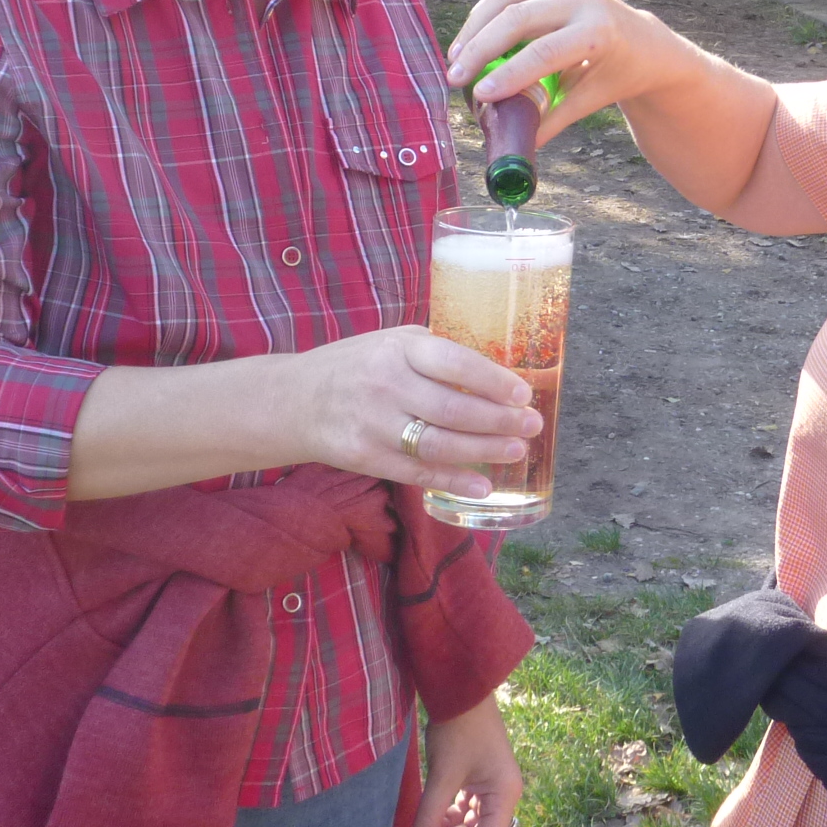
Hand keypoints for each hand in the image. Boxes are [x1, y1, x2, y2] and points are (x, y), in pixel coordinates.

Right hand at [290, 325, 541, 502]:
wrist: (294, 399)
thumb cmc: (355, 366)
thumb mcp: (391, 342)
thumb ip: (434, 354)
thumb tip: (493, 374)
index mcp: (399, 348)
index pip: (455, 363)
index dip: (494, 381)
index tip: (523, 393)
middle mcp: (386, 383)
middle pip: (454, 408)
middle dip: (500, 420)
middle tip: (532, 425)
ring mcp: (374, 423)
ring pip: (439, 443)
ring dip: (484, 450)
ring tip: (516, 450)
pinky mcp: (365, 457)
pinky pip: (418, 472)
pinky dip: (454, 481)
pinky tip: (483, 485)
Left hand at [409, 694, 521, 826]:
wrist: (460, 692)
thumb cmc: (458, 730)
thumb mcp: (443, 775)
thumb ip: (430, 815)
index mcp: (504, 794)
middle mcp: (502, 794)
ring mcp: (490, 786)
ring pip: (470, 824)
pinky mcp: (477, 778)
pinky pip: (464, 808)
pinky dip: (447, 818)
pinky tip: (428, 824)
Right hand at [443, 0, 682, 144]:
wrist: (644, 41)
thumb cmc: (614, 76)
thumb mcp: (588, 100)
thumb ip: (551, 121)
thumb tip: (512, 146)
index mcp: (600, 32)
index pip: (544, 52)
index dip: (508, 73)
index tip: (478, 94)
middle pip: (518, 17)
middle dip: (479, 48)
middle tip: (454, 76)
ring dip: (476, 25)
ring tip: (457, 55)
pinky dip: (490, 9)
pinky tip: (475, 34)